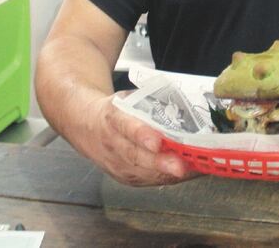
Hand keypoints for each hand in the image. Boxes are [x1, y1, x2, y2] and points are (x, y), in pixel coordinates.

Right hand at [75, 92, 199, 186]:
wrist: (86, 127)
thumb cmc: (115, 110)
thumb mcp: (127, 98)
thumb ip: (150, 100)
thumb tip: (184, 101)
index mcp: (113, 118)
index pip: (126, 127)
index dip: (141, 135)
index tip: (157, 142)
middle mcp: (113, 144)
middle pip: (136, 156)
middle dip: (160, 162)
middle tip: (180, 166)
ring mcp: (117, 164)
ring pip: (143, 172)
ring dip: (168, 173)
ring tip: (191, 170)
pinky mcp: (124, 177)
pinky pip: (147, 180)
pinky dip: (168, 178)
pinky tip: (186, 174)